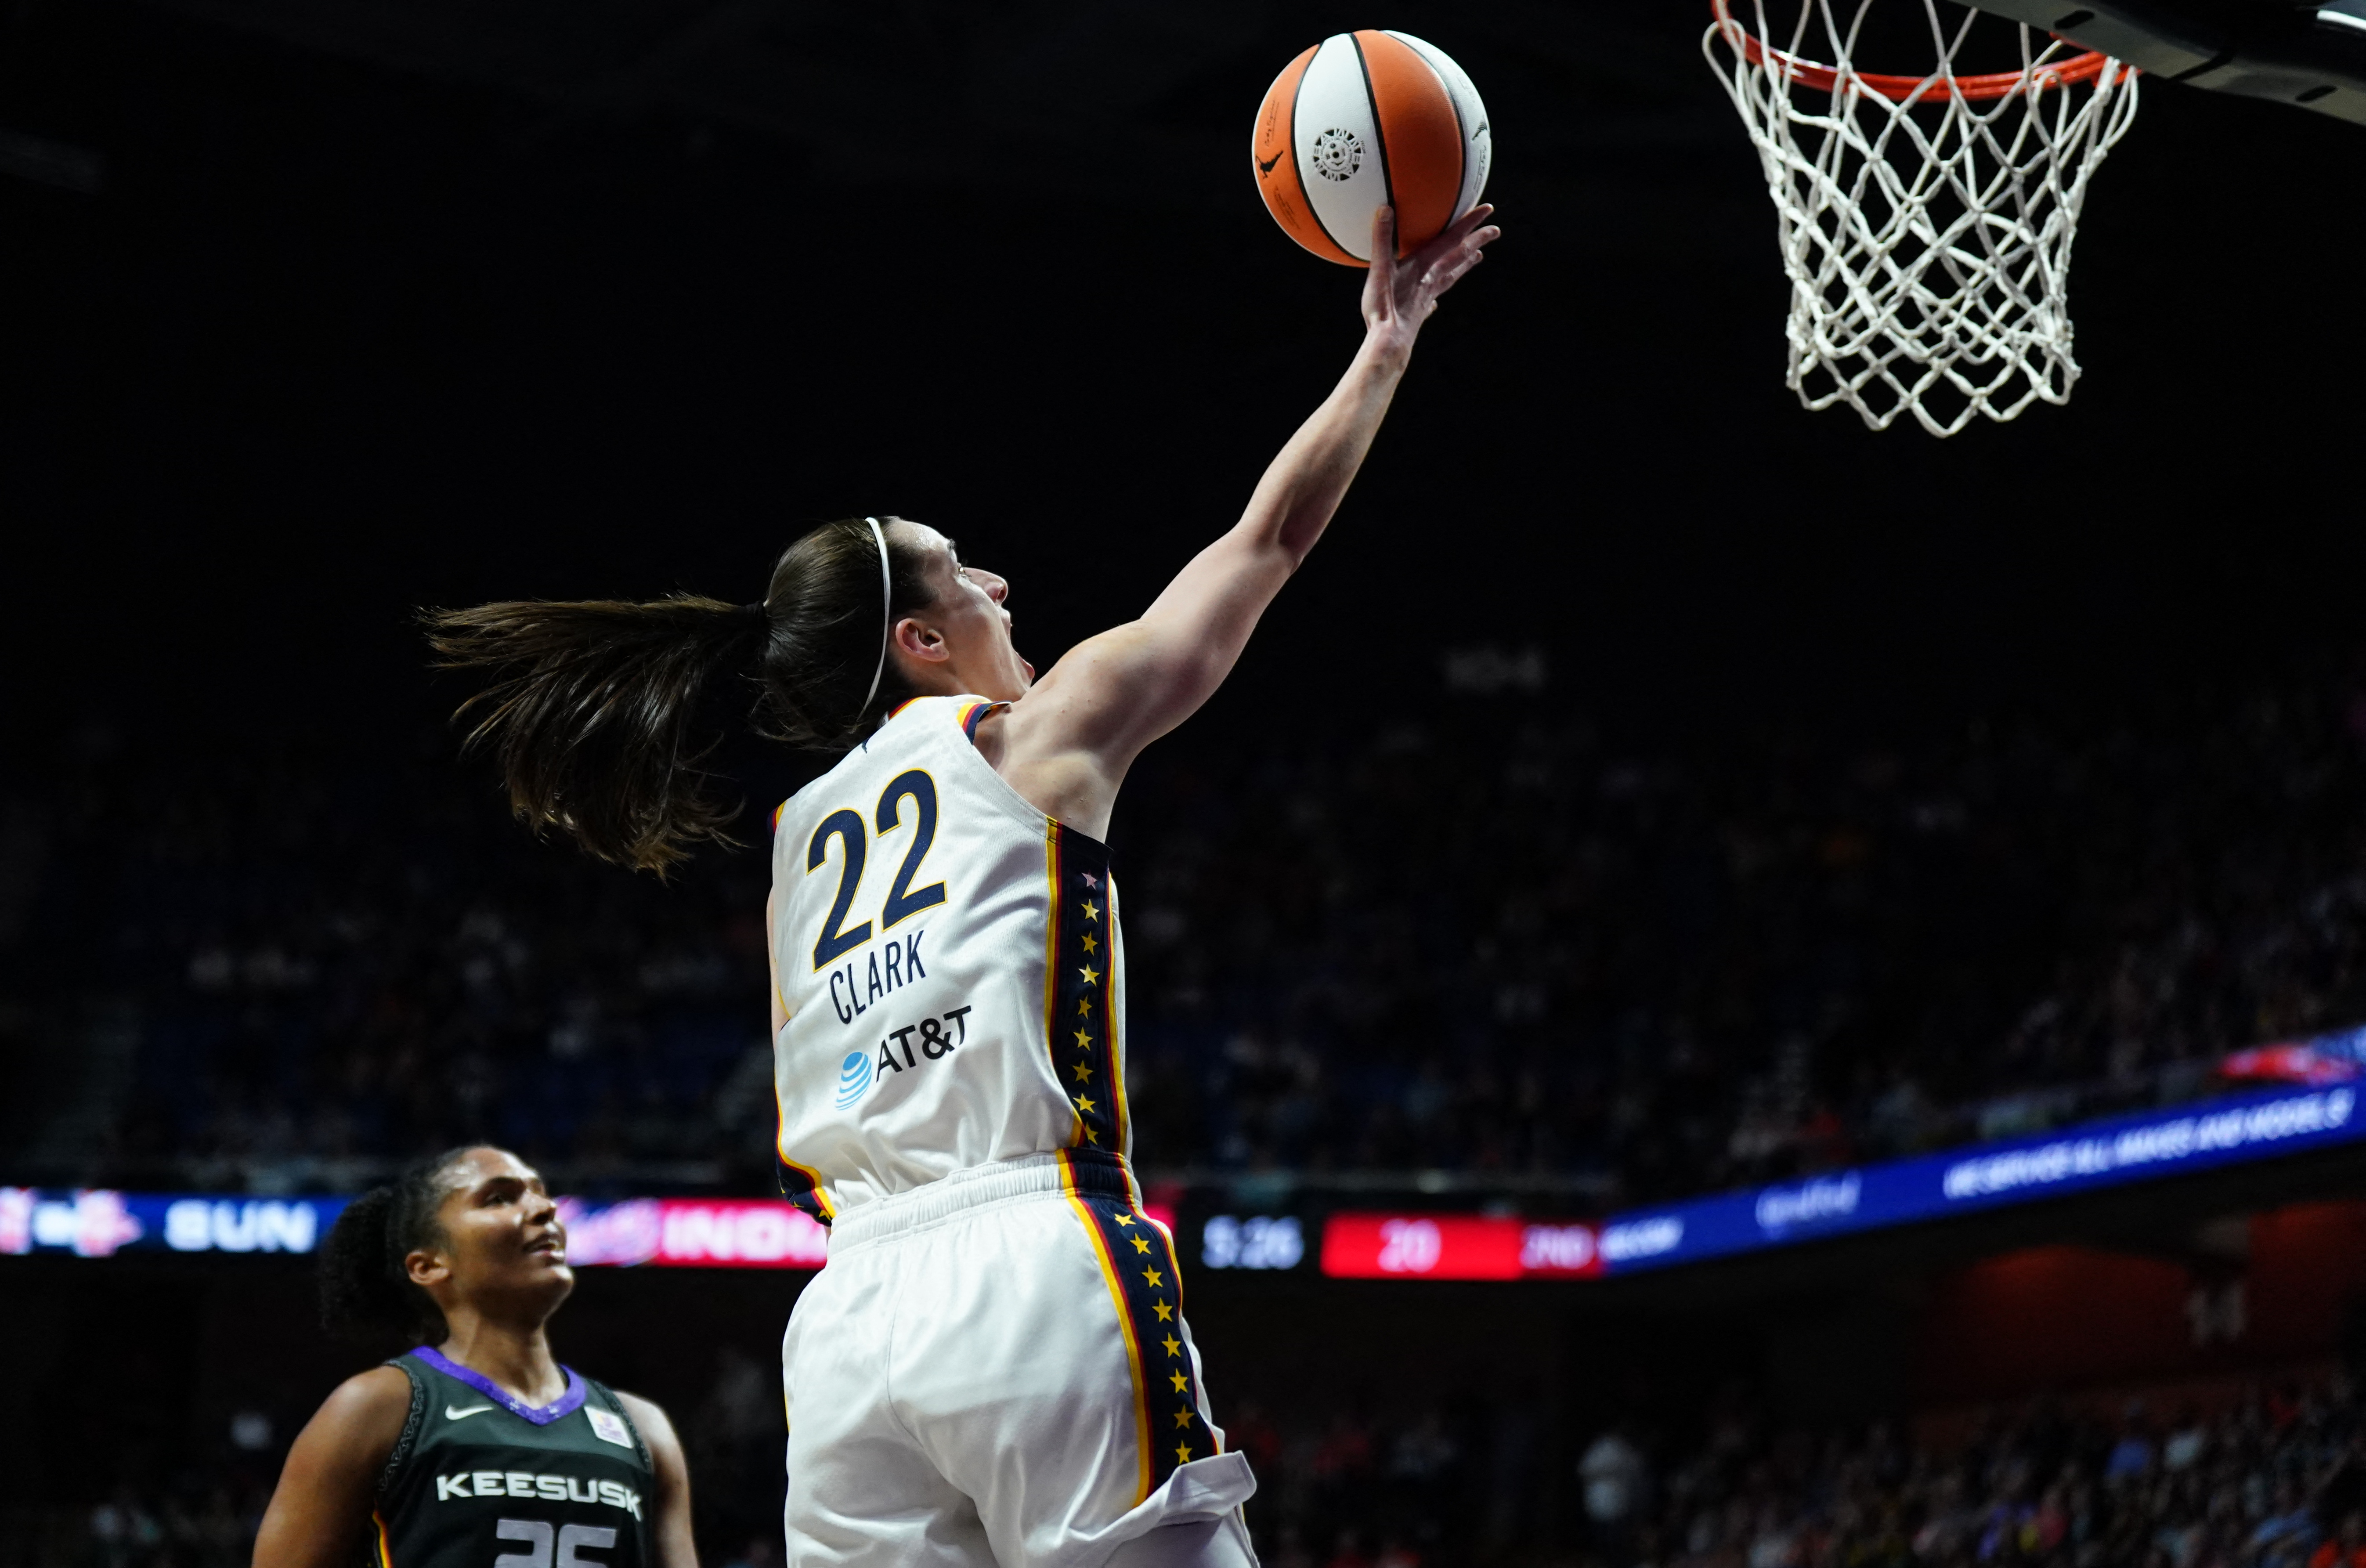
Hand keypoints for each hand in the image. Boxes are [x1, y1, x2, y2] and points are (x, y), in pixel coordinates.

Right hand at [1360, 202, 1497, 351]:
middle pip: (1460, 256)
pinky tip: (1435, 300)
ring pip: (1452, 275)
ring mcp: (1429, 295)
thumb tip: (1385, 210)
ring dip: (1466, 264)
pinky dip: (1438, 293)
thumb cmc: (1385, 306)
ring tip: (1477, 257)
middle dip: (1478, 241)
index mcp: (1423, 265)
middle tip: (1495, 231)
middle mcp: (1431, 278)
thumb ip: (1382, 239)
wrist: (1390, 341)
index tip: (1488, 211)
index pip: (1452, 238)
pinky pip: (1435, 297)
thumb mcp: (1379, 269)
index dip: (1470, 223)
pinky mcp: (1422, 310)